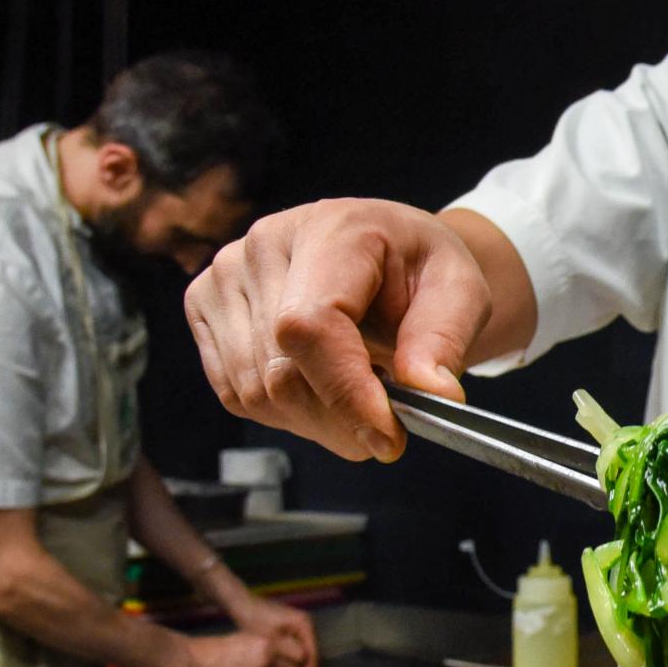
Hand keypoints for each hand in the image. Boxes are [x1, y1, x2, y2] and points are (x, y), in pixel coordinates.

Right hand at [186, 199, 492, 460]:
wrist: (390, 254)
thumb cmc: (422, 271)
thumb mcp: (462, 293)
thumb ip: (445, 341)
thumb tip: (434, 394)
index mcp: (332, 228)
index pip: (310, 325)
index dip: (344, 393)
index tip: (388, 438)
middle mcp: (264, 244)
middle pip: (281, 372)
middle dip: (341, 422)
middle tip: (387, 429)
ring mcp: (225, 276)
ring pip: (256, 393)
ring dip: (316, 422)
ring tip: (359, 401)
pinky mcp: (205, 306)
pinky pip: (236, 393)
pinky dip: (285, 414)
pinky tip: (321, 391)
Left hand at [224, 593, 317, 666]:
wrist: (241, 603)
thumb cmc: (254, 620)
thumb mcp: (270, 640)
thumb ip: (286, 657)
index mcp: (304, 624)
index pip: (311, 654)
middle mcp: (306, 624)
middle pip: (309, 655)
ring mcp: (298, 626)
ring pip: (301, 654)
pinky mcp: (289, 629)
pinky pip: (294, 649)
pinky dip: (290, 662)